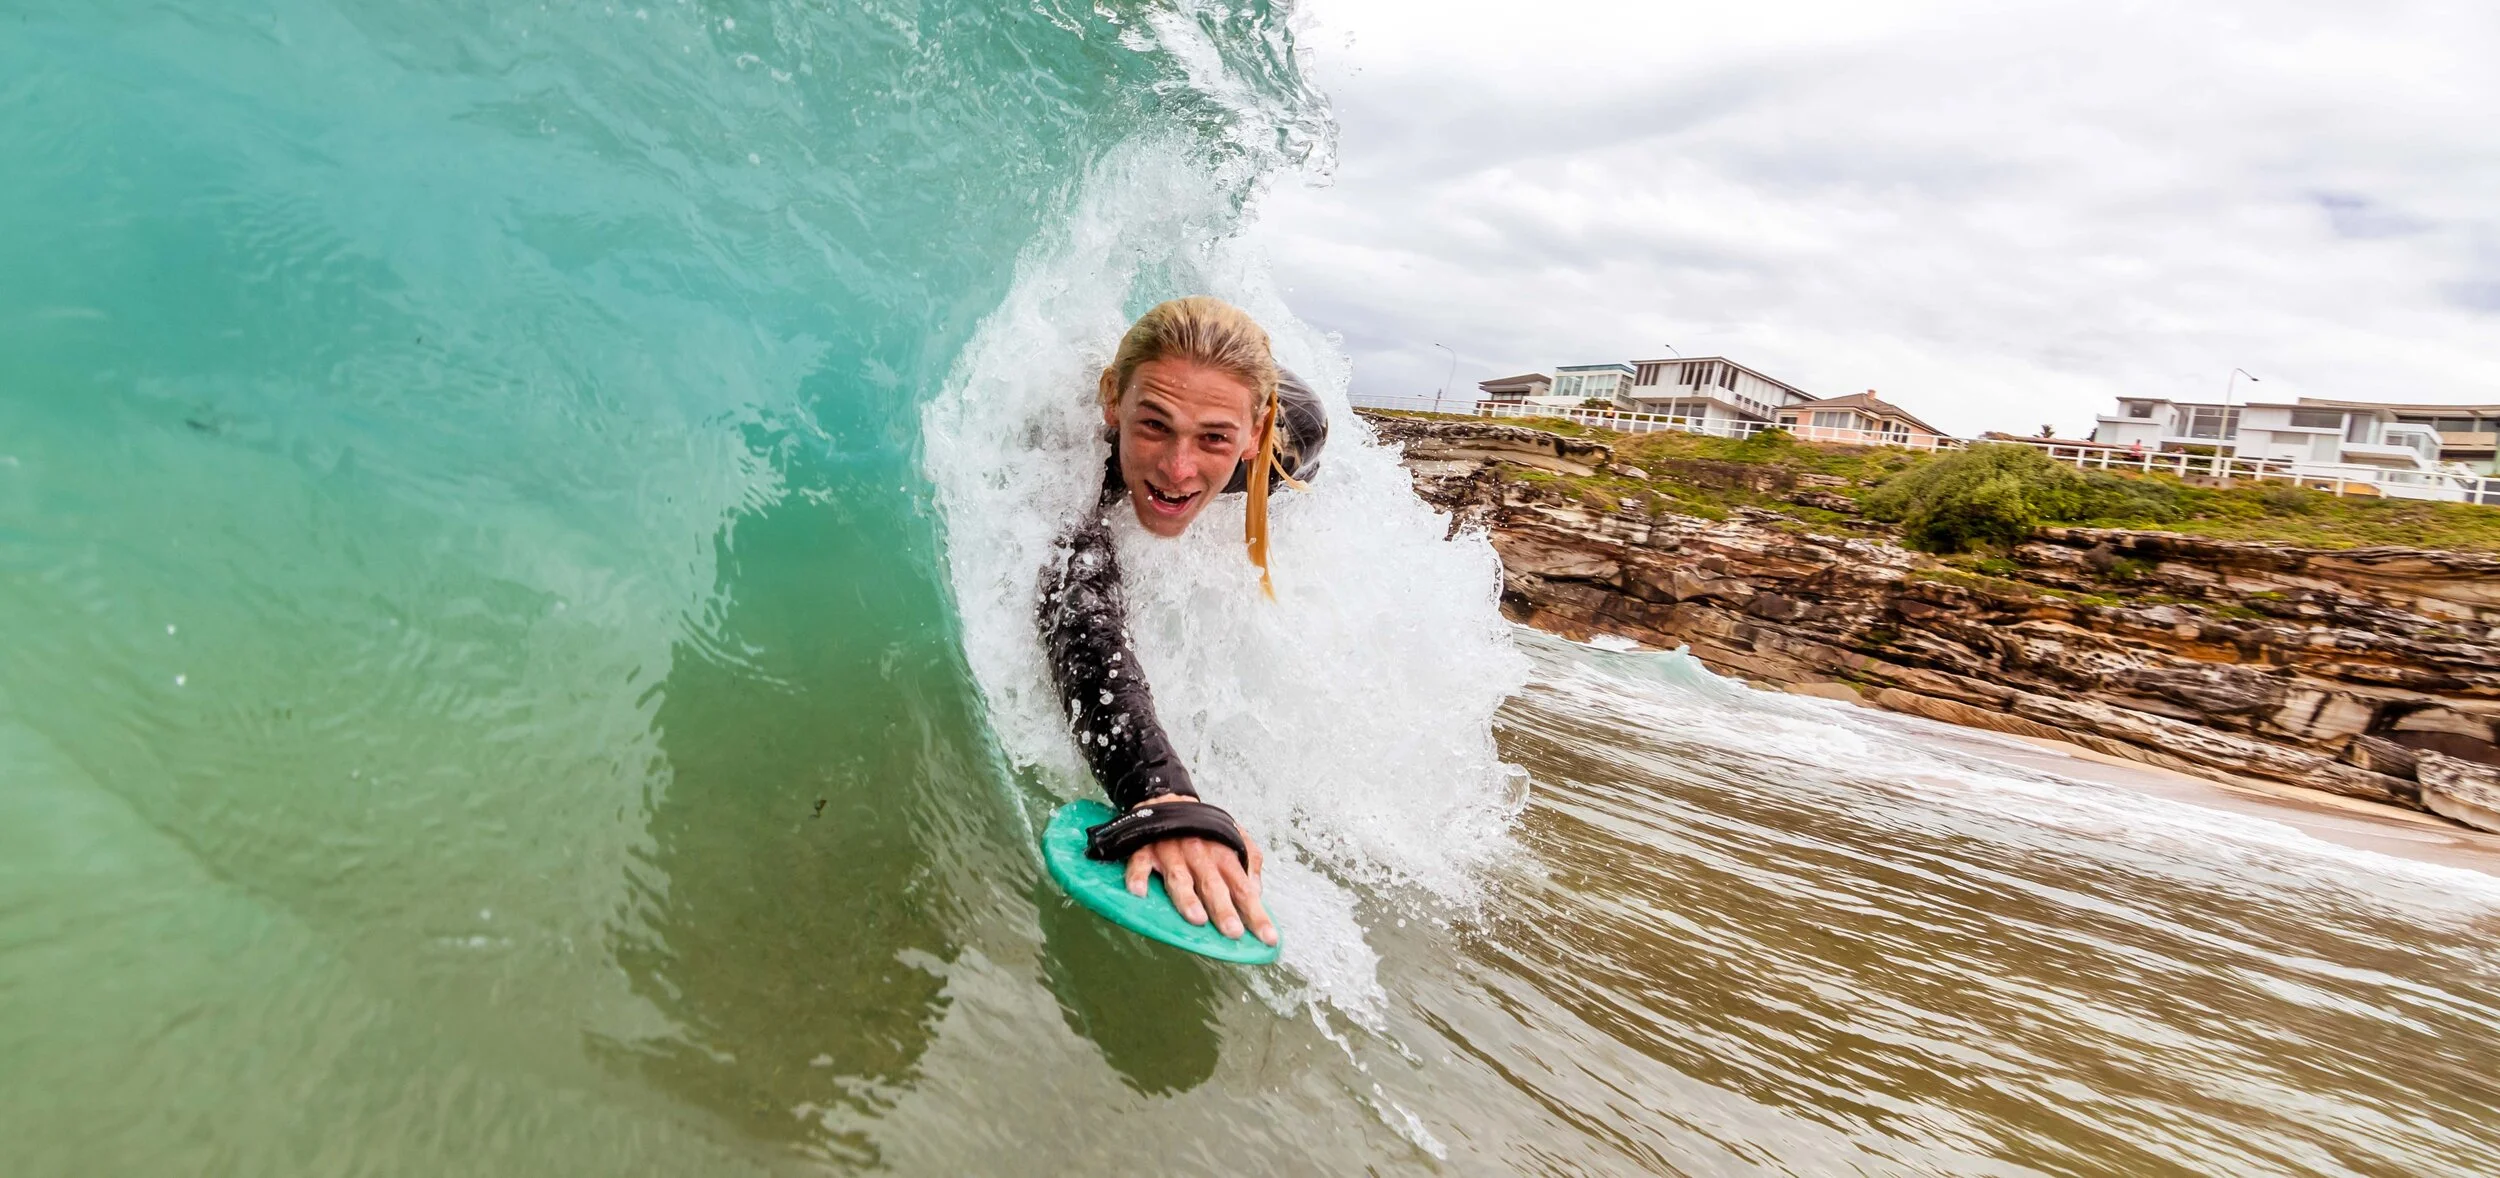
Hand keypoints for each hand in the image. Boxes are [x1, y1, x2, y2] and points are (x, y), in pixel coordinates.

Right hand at [1123, 795, 1276, 945]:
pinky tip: (1139, 893)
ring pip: (1180, 878)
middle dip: (1223, 909)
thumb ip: (1250, 862)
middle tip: (1233, 932)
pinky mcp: (1146, 849)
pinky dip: (1138, 876)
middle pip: (1213, 885)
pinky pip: (1141, 863)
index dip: (1256, 913)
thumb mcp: (1235, 838)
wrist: (1170, 801)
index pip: (1244, 888)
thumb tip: (1256, 892)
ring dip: (1187, 898)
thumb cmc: (1205, 829)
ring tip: (1196, 919)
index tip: (1268, 937)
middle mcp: (1200, 854)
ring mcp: (1172, 852)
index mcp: (1224, 854)